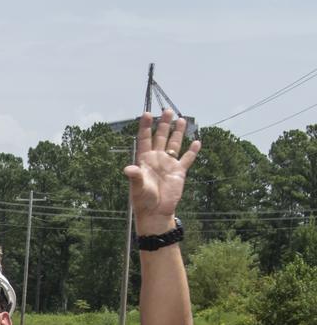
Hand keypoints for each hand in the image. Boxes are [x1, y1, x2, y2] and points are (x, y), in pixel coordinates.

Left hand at [125, 109, 199, 231]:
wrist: (156, 213)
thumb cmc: (143, 201)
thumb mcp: (137, 188)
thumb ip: (135, 176)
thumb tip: (128, 169)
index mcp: (144, 160)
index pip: (145, 139)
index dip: (146, 126)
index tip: (147, 113)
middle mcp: (157, 159)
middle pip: (160, 137)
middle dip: (163, 124)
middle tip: (167, 111)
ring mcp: (168, 164)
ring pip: (174, 144)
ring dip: (177, 132)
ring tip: (181, 119)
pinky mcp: (179, 172)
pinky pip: (187, 159)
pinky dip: (192, 151)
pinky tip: (197, 142)